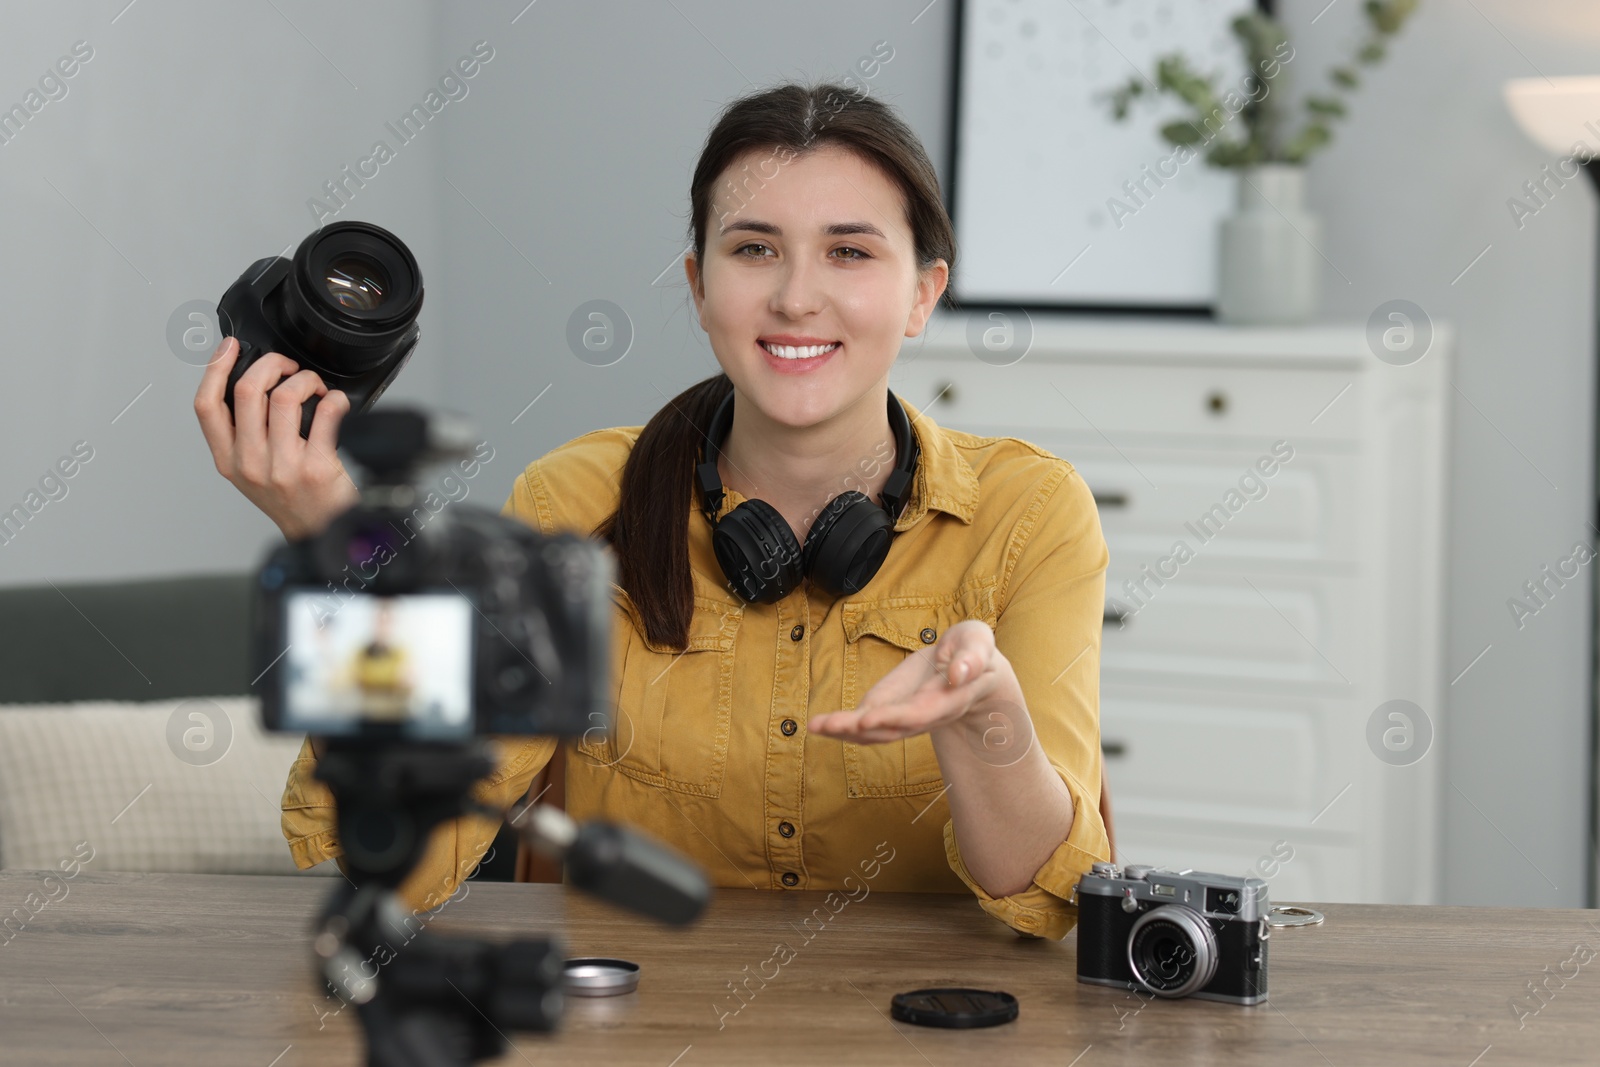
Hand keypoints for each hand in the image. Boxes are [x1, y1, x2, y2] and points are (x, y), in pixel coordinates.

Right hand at [194, 336, 358, 539]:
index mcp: (228, 460)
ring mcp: (282, 465)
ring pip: (285, 396)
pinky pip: (326, 412)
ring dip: (305, 380)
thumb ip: (243, 435)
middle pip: (247, 391)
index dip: (215, 368)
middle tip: (287, 366)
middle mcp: (250, 463)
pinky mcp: (316, 466)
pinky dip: (335, 398)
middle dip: (271, 364)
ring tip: (314, 387)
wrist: (321, 532)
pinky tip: (335, 404)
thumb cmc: (291, 500)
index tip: (230, 347)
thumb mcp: (250, 473)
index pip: (206, 406)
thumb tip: (252, 385)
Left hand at [808, 619, 1023, 743]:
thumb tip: (957, 673)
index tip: (867, 719)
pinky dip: (843, 726)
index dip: (894, 717)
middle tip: (828, 725)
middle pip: (891, 728)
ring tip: (816, 726)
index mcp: (948, 699)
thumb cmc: (972, 650)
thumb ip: (973, 657)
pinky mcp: (889, 709)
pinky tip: (820, 725)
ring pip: (875, 731)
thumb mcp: (979, 643)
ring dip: (845, 731)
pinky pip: (866, 723)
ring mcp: (905, 716)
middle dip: (858, 728)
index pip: (920, 712)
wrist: (966, 667)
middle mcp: (924, 715)